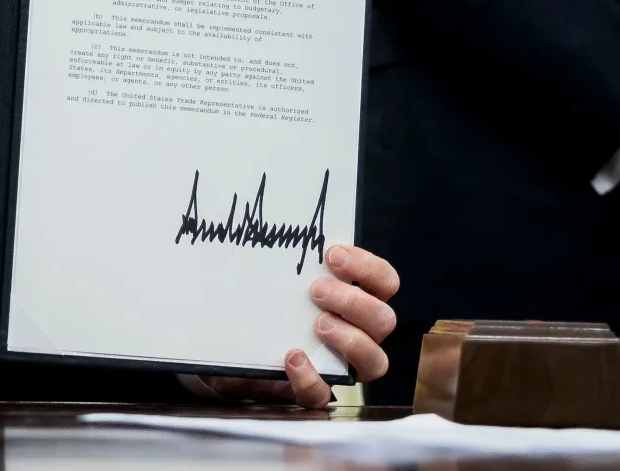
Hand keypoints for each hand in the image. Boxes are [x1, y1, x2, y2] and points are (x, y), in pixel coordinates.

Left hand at [187, 244, 400, 407]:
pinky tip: (292, 356)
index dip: (367, 267)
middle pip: (385, 320)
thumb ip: (293, 262)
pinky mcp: (314, 392)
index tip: (332, 255)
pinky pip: (324, 395)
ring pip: (375, 362)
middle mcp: (360, 334)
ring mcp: (341, 366)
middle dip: (354, 301)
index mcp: (358, 300)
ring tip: (317, 324)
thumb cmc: (269, 305)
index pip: (385, 282)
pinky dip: (310, 376)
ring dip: (350, 339)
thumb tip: (278, 222)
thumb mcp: (282, 281)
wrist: (234, 349)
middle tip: (316, 289)